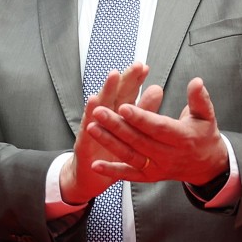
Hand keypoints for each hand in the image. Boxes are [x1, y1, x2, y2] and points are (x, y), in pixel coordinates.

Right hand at [60, 63, 148, 203]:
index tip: (144, 67)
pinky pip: (87, 124)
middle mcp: (104, 117)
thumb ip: (143, 110)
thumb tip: (157, 89)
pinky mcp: (84, 140)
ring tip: (114, 75)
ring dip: (107, 89)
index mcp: (117, 114)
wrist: (89, 176)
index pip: (128, 93)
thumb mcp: (129, 132)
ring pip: (101, 105)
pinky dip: (89, 111)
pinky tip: (93, 100)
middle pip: (116, 94)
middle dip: (126, 79)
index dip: (136, 81)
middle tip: (136, 65)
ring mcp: (92, 126)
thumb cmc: (111, 152)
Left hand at [88, 77, 228, 184]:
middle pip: (139, 140)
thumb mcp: (206, 117)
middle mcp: (169, 155)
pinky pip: (129, 175)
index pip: (158, 127)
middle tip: (98, 112)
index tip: (122, 106)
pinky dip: (112, 171)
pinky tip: (94, 165)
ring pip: (130, 156)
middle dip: (117, 126)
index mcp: (183, 138)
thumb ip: (200, 99)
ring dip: (109, 143)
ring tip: (91, 128)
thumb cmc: (203, 135)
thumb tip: (196, 81)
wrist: (207, 166)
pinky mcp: (150, 176)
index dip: (140, 117)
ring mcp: (158, 168)